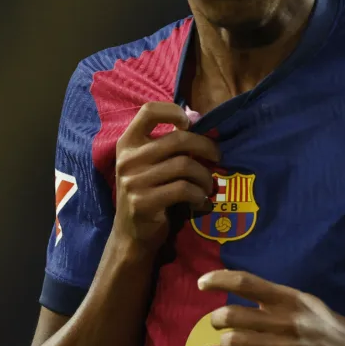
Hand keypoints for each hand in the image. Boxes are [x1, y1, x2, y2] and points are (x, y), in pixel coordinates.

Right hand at [112, 102, 219, 252]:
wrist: (131, 234)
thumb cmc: (147, 192)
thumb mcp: (150, 164)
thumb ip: (168, 141)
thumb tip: (196, 114)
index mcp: (127, 143)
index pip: (148, 111)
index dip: (173, 111)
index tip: (189, 124)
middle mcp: (127, 159)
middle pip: (177, 139)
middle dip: (205, 146)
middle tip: (217, 157)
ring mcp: (133, 181)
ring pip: (185, 165)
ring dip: (205, 176)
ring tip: (209, 186)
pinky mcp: (143, 202)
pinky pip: (183, 189)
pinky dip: (199, 195)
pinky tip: (201, 202)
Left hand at [198, 270, 344, 345]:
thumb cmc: (320, 322)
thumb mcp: (300, 301)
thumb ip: (273, 297)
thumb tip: (237, 289)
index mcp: (287, 298)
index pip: (245, 282)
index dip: (219, 279)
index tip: (202, 282)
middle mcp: (282, 320)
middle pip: (232, 315)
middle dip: (215, 318)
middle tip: (216, 321)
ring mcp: (283, 345)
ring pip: (234, 343)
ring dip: (225, 342)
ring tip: (227, 341)